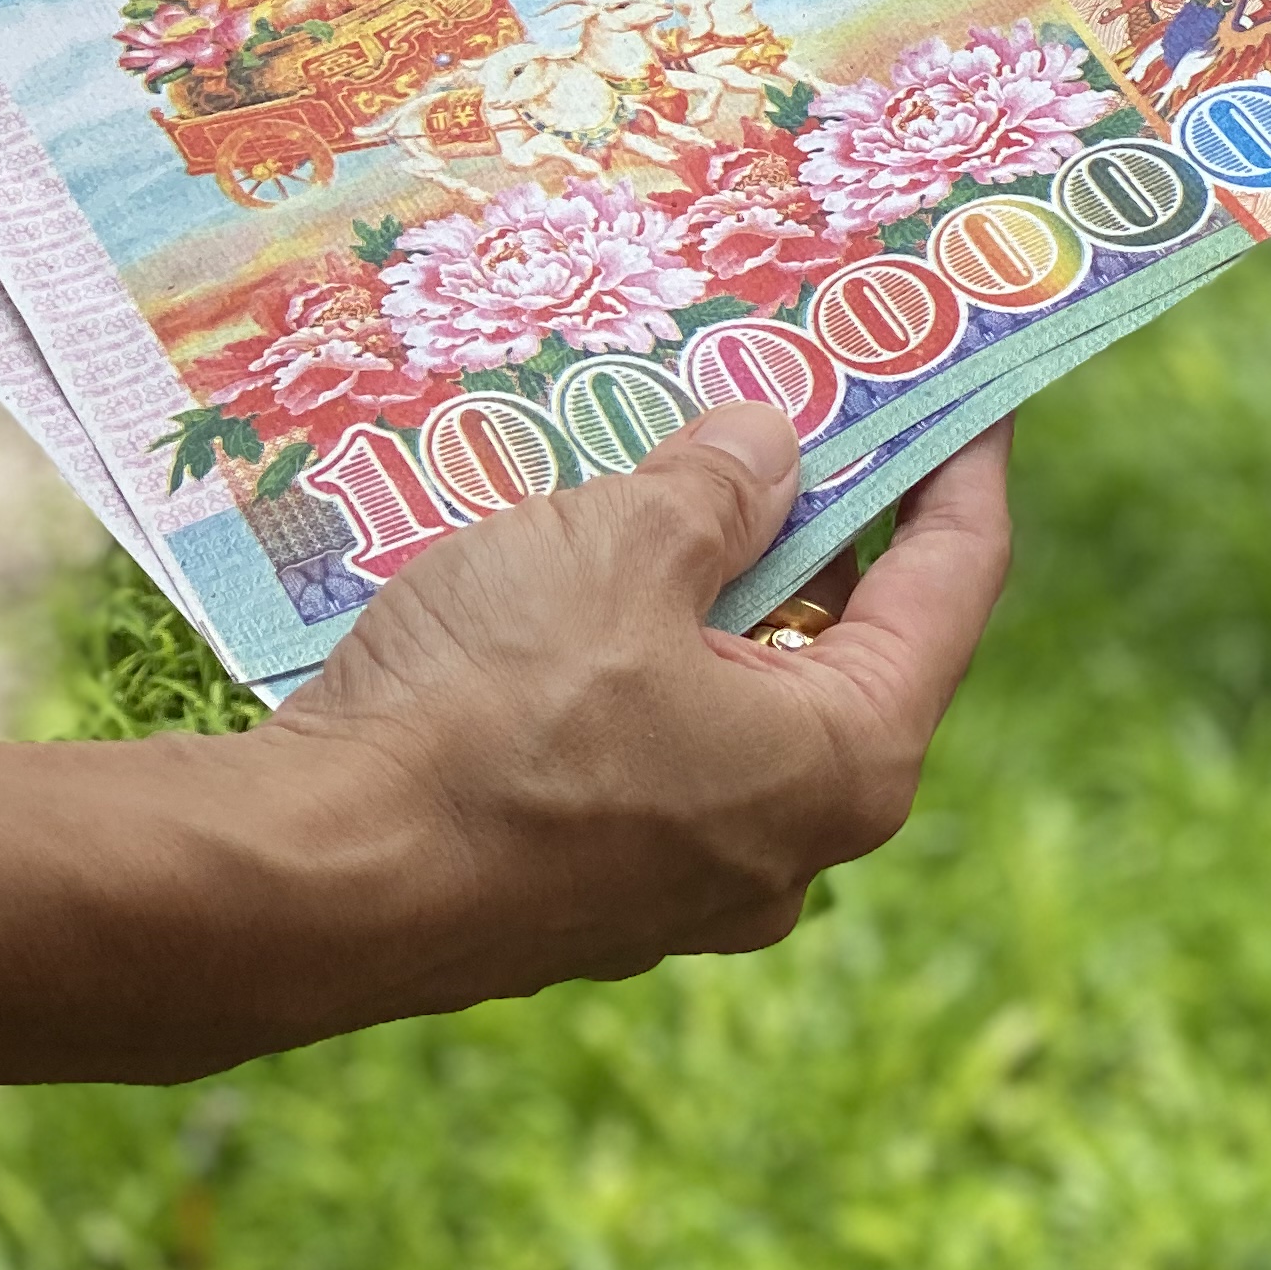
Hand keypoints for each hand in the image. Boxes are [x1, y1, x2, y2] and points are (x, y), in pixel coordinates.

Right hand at [262, 404, 1011, 1003]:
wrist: (303, 882)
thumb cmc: (493, 707)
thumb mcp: (624, 543)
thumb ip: (720, 485)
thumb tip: (771, 448)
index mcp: (847, 762)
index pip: (954, 582)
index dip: (962, 463)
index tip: (967, 376)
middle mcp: (791, 846)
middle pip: (847, 643)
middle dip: (823, 517)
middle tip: (803, 399)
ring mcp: (683, 885)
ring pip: (735, 696)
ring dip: (712, 584)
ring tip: (677, 463)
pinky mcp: (582, 893)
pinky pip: (647, 744)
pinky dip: (637, 653)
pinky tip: (577, 570)